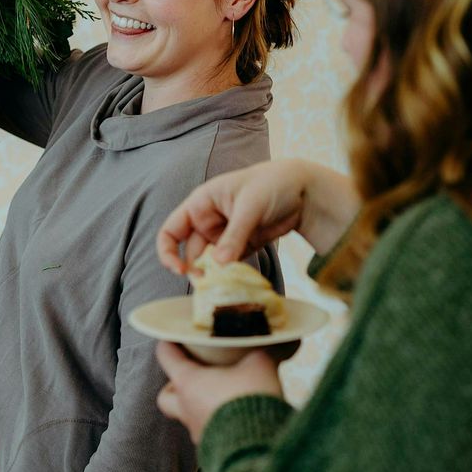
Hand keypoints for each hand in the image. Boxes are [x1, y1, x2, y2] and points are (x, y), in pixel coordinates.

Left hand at [155, 341, 284, 445]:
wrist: (259, 443)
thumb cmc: (250, 398)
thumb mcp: (259, 365)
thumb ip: (257, 354)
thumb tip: (266, 347)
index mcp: (188, 382)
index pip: (166, 357)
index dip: (169, 344)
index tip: (172, 339)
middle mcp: (186, 408)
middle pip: (165, 397)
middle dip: (175, 386)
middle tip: (193, 377)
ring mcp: (197, 431)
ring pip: (187, 417)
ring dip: (199, 406)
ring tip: (221, 397)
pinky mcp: (212, 450)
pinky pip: (208, 433)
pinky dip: (217, 424)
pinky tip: (236, 418)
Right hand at [157, 159, 310, 272]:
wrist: (304, 189)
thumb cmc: (272, 184)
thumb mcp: (250, 206)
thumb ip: (234, 235)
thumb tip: (218, 265)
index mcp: (201, 204)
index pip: (171, 230)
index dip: (168, 251)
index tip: (179, 269)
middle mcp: (208, 221)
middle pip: (190, 252)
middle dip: (195, 270)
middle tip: (207, 285)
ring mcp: (225, 235)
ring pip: (210, 262)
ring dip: (213, 275)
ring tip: (222, 288)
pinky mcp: (242, 247)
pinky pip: (229, 266)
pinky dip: (230, 276)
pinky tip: (236, 285)